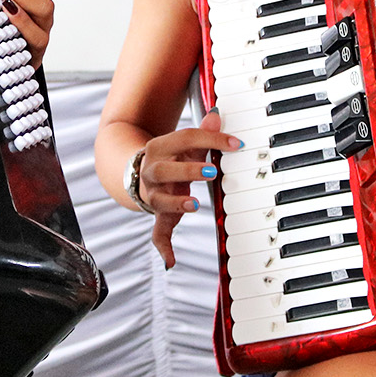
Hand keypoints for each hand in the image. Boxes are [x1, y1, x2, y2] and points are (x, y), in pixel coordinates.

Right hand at [135, 110, 240, 268]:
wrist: (139, 173)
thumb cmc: (172, 158)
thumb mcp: (185, 144)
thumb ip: (203, 134)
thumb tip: (217, 115)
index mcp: (160, 147)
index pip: (185, 138)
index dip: (211, 139)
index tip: (237, 144)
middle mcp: (152, 170)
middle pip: (166, 169)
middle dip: (188, 170)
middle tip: (213, 172)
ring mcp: (153, 193)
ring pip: (159, 199)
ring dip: (176, 203)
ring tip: (193, 204)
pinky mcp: (158, 214)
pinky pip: (157, 233)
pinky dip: (164, 247)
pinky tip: (171, 261)